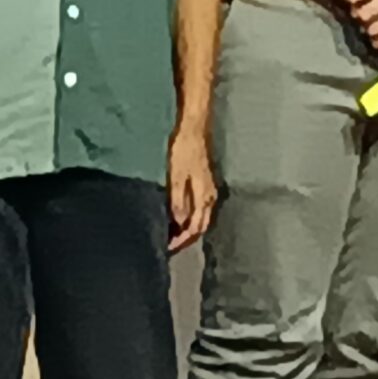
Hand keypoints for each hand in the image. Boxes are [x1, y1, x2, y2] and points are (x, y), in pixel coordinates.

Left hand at [167, 124, 217, 252]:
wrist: (193, 130)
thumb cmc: (183, 150)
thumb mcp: (176, 176)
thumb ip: (178, 201)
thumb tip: (179, 223)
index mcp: (204, 197)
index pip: (196, 228)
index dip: (182, 241)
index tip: (167, 249)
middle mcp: (210, 197)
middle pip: (200, 227)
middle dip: (185, 240)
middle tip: (168, 247)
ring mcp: (208, 191)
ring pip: (200, 219)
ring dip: (187, 230)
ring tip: (170, 236)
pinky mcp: (203, 185)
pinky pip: (198, 209)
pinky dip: (188, 219)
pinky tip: (176, 219)